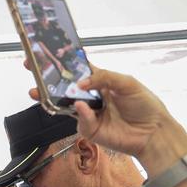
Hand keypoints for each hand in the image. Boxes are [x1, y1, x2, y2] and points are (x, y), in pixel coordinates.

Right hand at [24, 63, 186, 171]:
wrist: (153, 133)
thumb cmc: (145, 105)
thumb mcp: (127, 83)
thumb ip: (104, 77)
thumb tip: (80, 82)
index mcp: (100, 81)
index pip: (78, 69)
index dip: (63, 61)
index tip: (47, 54)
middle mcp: (91, 96)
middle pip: (64, 87)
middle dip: (46, 80)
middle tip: (32, 70)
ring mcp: (88, 113)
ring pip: (64, 105)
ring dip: (50, 98)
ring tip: (39, 93)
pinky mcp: (89, 129)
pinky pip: (80, 120)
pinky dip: (82, 114)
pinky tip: (83, 109)